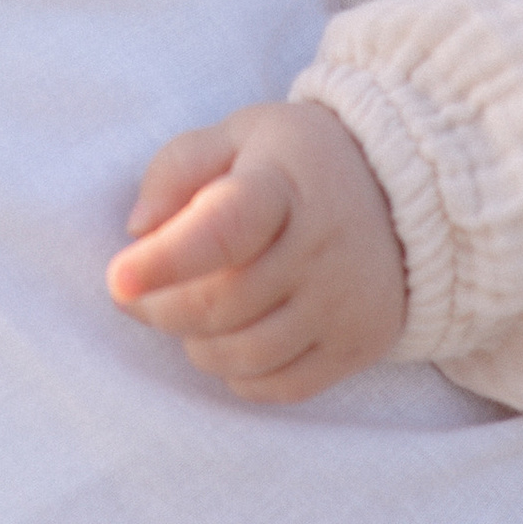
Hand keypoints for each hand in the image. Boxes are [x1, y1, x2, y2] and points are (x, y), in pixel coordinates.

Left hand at [107, 99, 407, 399]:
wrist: (403, 192)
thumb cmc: (294, 164)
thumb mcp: (238, 135)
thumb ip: (178, 168)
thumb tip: (138, 230)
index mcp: (284, 184)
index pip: (224, 230)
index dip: (167, 260)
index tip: (118, 279)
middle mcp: (322, 246)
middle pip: (219, 306)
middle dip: (159, 309)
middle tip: (138, 296)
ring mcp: (345, 302)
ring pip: (243, 355)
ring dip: (196, 344)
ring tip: (191, 314)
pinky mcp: (359, 344)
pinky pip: (279, 387)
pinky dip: (239, 375)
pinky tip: (234, 339)